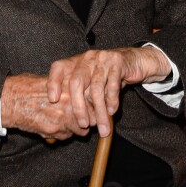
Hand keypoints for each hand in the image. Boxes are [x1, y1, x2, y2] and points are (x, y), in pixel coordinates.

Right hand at [0, 73, 90, 140]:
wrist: (11, 100)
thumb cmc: (28, 87)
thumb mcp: (53, 81)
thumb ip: (69, 89)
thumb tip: (84, 94)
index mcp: (70, 87)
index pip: (95, 101)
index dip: (95, 107)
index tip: (95, 109)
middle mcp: (69, 102)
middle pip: (92, 118)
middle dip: (89, 120)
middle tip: (86, 120)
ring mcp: (62, 117)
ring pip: (81, 130)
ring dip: (77, 129)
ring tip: (68, 123)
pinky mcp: (53, 130)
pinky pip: (66, 136)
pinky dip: (63, 134)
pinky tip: (55, 126)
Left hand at [47, 46, 170, 137]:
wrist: (132, 61)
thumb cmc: (106, 76)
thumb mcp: (91, 81)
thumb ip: (81, 95)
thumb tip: (70, 123)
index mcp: (76, 62)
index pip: (58, 67)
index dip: (53, 82)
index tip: (53, 100)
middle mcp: (86, 58)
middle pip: (77, 82)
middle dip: (79, 106)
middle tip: (83, 125)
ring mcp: (101, 59)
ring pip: (96, 88)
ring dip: (99, 111)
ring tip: (102, 128)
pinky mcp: (117, 62)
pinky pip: (112, 85)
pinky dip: (112, 101)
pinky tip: (112, 111)